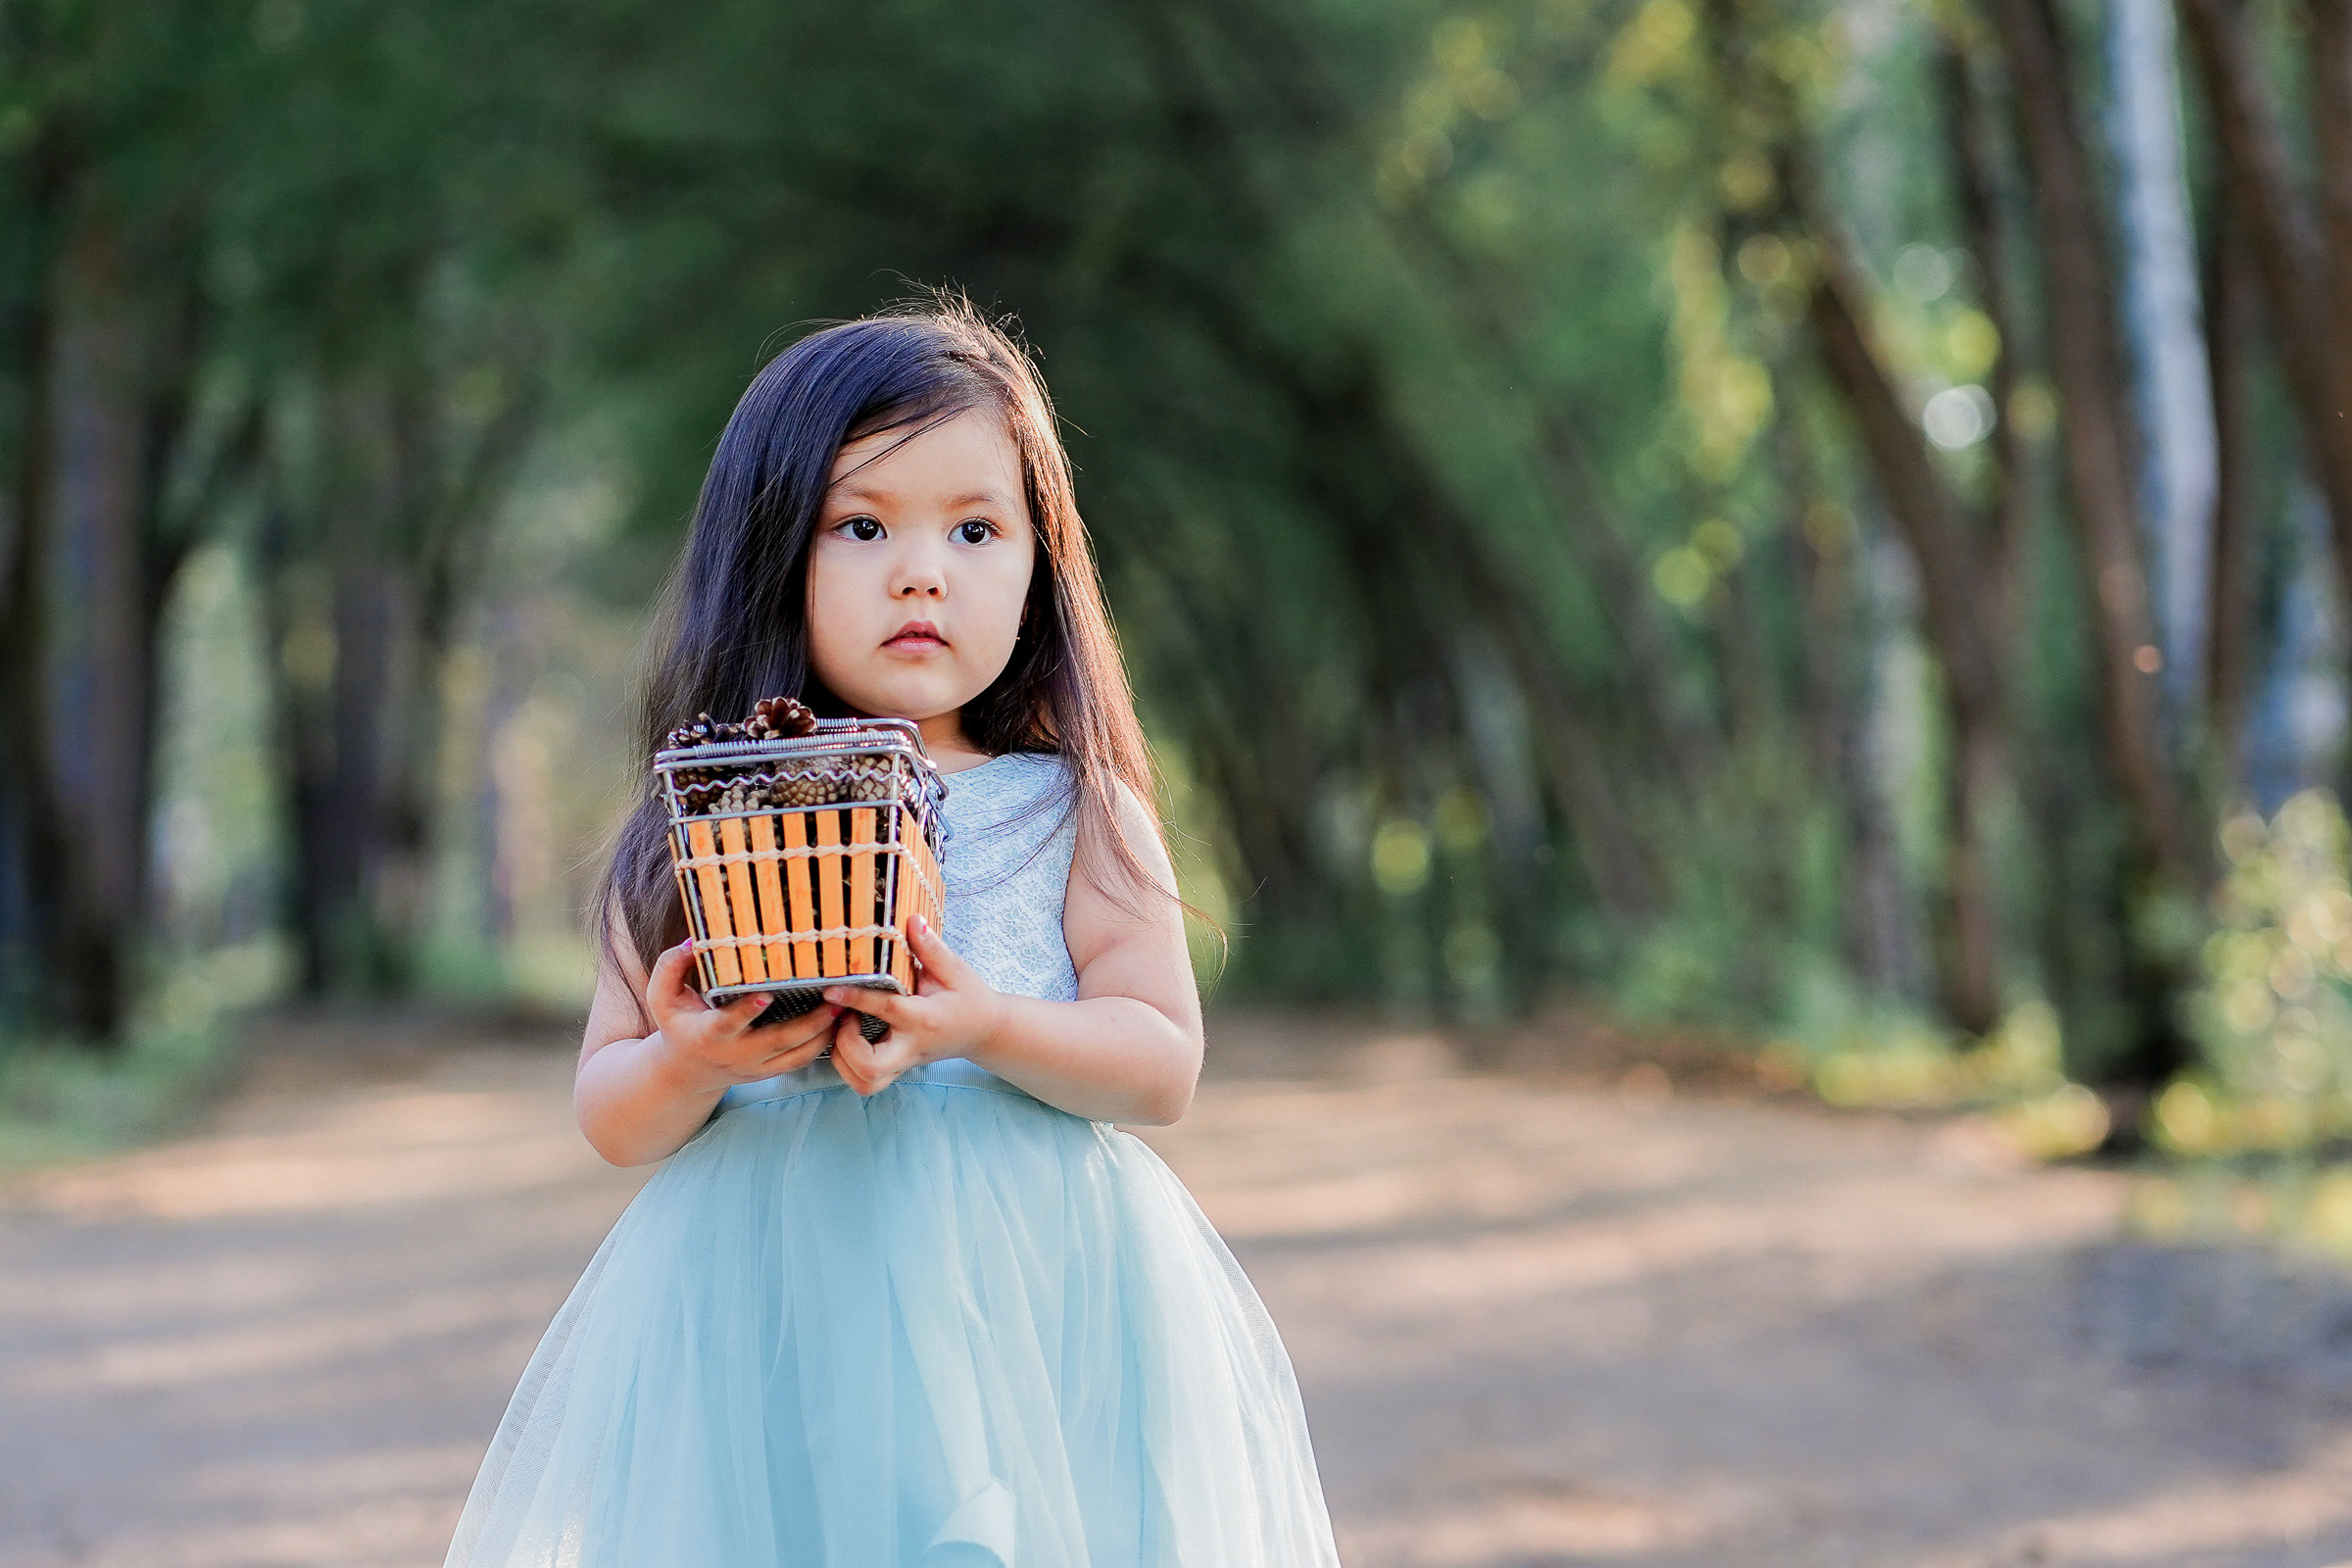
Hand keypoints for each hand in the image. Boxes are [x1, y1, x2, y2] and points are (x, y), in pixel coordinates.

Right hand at [644, 939, 842, 1091]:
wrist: (686, 1071)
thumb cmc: (678, 1024)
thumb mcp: (662, 997)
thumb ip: (670, 967)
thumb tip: (692, 942)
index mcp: (708, 1034)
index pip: (728, 1023)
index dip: (747, 1011)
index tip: (766, 994)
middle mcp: (735, 1054)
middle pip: (777, 1041)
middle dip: (808, 1023)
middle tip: (834, 1000)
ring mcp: (755, 1066)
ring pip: (795, 1055)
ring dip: (823, 1034)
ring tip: (845, 1009)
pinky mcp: (769, 1072)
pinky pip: (800, 1062)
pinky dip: (822, 1044)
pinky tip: (839, 1022)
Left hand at [822, 914, 1005, 1096]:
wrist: (985, 1031)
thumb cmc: (969, 998)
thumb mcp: (956, 970)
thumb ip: (931, 948)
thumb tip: (911, 920)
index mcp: (923, 1019)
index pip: (885, 1010)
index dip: (854, 997)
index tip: (831, 988)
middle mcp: (911, 1047)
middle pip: (869, 1068)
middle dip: (844, 1046)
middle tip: (843, 1017)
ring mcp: (903, 1063)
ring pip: (863, 1083)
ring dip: (843, 1060)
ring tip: (844, 1028)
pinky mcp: (897, 1069)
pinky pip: (865, 1081)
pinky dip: (847, 1066)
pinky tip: (849, 1039)